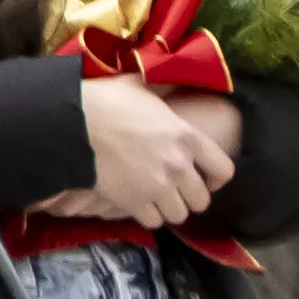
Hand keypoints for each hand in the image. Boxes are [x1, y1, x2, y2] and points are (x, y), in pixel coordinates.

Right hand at [51, 76, 232, 233]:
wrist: (74, 125)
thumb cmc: (108, 101)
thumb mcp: (141, 85)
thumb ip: (162, 87)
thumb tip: (171, 77)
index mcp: (187, 136)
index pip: (224, 169)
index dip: (217, 177)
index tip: (208, 178)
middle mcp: (179, 165)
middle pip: (201, 200)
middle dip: (190, 196)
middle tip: (177, 189)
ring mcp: (158, 187)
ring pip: (179, 215)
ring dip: (169, 208)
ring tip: (158, 198)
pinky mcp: (135, 203)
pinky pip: (153, 222)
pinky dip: (148, 215)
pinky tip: (139, 203)